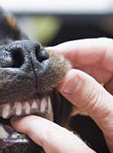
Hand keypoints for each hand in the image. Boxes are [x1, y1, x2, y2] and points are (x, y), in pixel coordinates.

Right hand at [48, 38, 112, 152]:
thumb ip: (92, 97)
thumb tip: (66, 79)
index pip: (104, 49)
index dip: (77, 49)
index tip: (53, 56)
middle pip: (93, 62)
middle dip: (68, 67)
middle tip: (47, 74)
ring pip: (88, 77)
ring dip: (68, 83)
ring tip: (50, 87)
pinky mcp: (109, 103)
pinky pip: (88, 93)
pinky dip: (73, 97)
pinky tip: (61, 101)